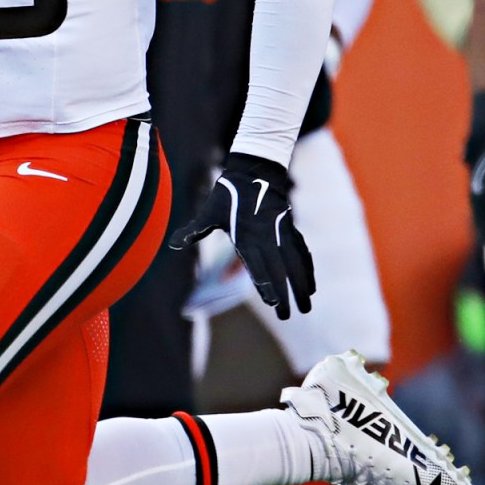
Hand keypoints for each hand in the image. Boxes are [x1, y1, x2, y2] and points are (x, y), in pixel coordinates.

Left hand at [170, 151, 314, 319]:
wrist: (255, 169)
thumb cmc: (228, 193)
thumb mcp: (209, 211)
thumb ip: (194, 230)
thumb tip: (173, 245)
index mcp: (246, 235)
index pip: (258, 265)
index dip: (266, 285)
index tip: (273, 303)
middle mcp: (266, 236)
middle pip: (279, 269)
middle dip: (285, 293)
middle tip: (288, 316)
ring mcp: (281, 232)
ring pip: (295, 263)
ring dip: (302, 285)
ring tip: (307, 306)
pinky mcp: (290, 227)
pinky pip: (302, 251)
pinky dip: (308, 268)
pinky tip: (311, 285)